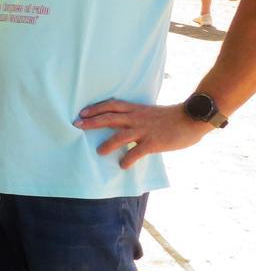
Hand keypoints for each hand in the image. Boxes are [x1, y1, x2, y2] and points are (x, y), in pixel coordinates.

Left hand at [75, 99, 213, 168]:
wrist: (192, 118)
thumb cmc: (172, 117)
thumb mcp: (150, 112)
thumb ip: (137, 117)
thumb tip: (125, 125)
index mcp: (136, 109)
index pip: (111, 105)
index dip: (96, 108)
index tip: (82, 112)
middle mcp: (137, 118)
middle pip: (109, 117)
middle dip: (92, 121)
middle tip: (77, 125)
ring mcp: (144, 130)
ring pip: (120, 135)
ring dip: (107, 144)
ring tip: (99, 151)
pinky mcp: (154, 142)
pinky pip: (137, 152)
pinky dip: (128, 159)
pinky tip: (123, 165)